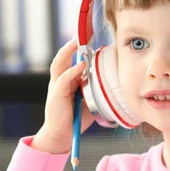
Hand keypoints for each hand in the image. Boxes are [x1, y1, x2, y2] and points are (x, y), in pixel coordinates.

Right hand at [31, 38, 94, 153]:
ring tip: (76, 43)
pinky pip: (63, 80)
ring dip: (67, 52)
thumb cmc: (75, 118)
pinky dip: (72, 72)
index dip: (78, 49)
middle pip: (62, 57)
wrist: (61, 135)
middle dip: (71, 45)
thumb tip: (113, 81)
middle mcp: (60, 81)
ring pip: (59, 64)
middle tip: (80, 34)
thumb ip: (96, 89)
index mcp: (68, 81)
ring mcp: (56, 87)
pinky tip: (80, 66)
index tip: (89, 38)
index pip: (71, 60)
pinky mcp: (56, 95)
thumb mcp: (89, 101)